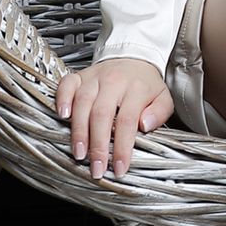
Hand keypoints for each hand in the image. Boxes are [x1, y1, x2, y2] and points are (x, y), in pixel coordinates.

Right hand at [55, 56, 172, 180]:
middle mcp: (113, 81)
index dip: (122, 147)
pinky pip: (67, 84)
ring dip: (79, 131)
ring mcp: (94, 77)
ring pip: (82, 103)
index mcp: (136, 88)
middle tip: (97, 168)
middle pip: (101, 114)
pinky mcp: (80, 75)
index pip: (127, 121)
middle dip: (97, 145)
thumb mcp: (163, 97)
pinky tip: (62, 116)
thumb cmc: (146, 84)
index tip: (120, 168)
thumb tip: (145, 125)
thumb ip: (159, 113)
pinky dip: (62, 99)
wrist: (134, 57)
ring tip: (79, 153)